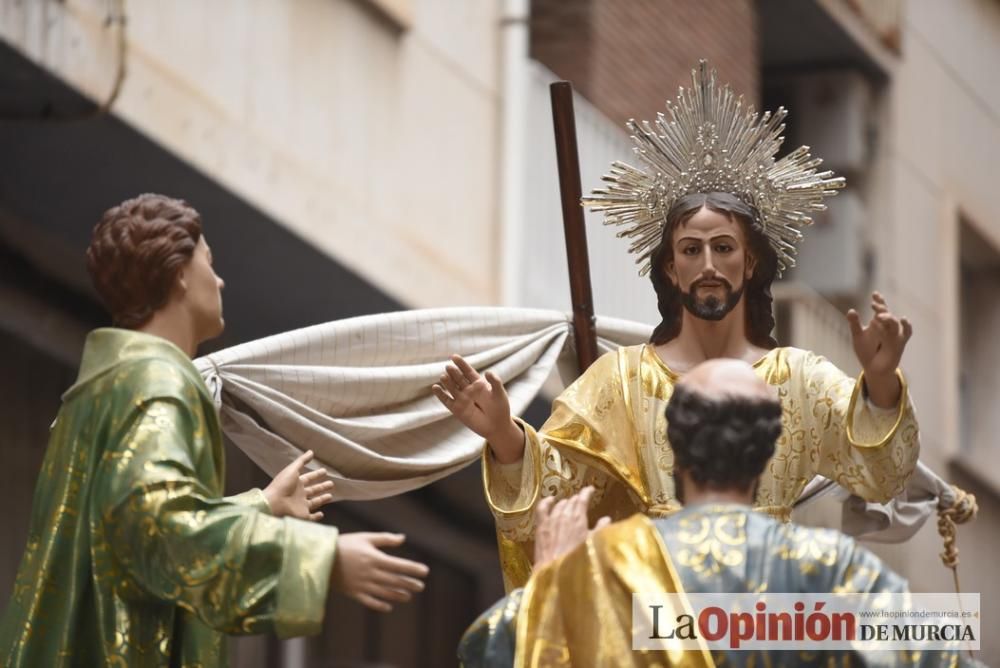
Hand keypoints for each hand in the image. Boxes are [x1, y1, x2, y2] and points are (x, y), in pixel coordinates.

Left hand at [263, 450, 334, 520]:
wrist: (274, 502)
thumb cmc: (282, 485)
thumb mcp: (292, 469)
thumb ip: (302, 461)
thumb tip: (311, 451)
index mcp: (297, 483)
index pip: (309, 477)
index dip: (317, 474)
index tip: (325, 471)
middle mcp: (299, 494)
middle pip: (313, 489)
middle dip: (322, 486)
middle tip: (331, 483)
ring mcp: (301, 505)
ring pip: (314, 502)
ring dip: (322, 499)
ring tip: (330, 496)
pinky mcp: (302, 515)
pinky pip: (311, 517)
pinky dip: (316, 517)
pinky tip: (321, 514)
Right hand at [332, 533, 428, 612]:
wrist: (321, 558)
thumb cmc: (345, 544)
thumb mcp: (365, 537)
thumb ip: (385, 539)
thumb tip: (403, 538)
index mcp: (375, 558)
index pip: (400, 565)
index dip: (414, 569)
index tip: (425, 571)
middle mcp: (371, 573)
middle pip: (395, 580)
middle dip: (410, 584)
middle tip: (421, 586)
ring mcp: (362, 585)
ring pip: (385, 593)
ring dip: (398, 595)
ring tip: (408, 596)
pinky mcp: (354, 593)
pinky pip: (370, 602)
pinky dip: (380, 605)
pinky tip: (389, 606)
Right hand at [432, 354, 523, 462]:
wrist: (497, 426)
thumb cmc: (500, 408)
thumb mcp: (499, 393)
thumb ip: (495, 382)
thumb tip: (488, 372)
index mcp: (478, 383)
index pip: (467, 371)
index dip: (461, 364)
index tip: (454, 357)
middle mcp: (468, 389)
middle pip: (458, 378)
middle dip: (453, 372)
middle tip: (449, 367)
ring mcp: (462, 399)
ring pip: (452, 388)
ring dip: (447, 382)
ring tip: (443, 376)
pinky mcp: (457, 409)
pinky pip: (447, 401)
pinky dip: (440, 395)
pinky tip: (435, 387)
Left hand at [532, 486, 610, 568]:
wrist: (556, 573)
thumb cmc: (578, 561)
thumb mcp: (593, 545)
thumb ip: (601, 530)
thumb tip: (606, 519)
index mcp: (579, 519)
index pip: (583, 500)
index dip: (587, 493)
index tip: (590, 489)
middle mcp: (565, 515)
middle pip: (571, 502)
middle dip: (577, 500)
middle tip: (580, 500)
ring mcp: (551, 520)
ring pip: (559, 505)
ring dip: (565, 503)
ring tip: (568, 503)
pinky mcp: (541, 527)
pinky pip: (542, 509)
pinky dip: (546, 502)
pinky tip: (550, 500)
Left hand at [846, 292, 912, 407]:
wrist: (873, 367)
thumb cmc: (866, 351)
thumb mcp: (858, 336)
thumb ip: (855, 323)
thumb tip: (851, 310)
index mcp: (878, 323)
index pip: (880, 309)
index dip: (879, 301)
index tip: (875, 294)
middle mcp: (888, 327)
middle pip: (887, 314)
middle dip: (881, 308)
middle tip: (873, 304)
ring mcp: (894, 334)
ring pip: (893, 323)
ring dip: (887, 318)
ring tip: (878, 316)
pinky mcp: (899, 343)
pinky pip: (906, 333)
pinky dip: (906, 326)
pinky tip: (904, 319)